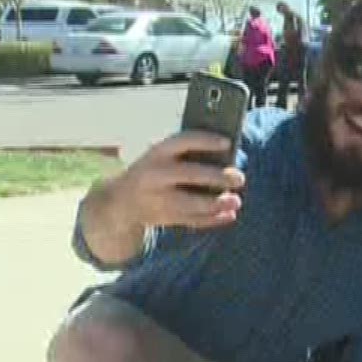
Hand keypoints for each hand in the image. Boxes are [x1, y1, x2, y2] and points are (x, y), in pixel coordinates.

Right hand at [113, 131, 246, 230]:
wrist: (121, 200)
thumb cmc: (156, 170)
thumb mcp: (163, 157)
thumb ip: (189, 154)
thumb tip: (228, 157)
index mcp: (157, 152)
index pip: (183, 141)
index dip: (206, 141)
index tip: (228, 142)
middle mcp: (155, 174)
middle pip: (190, 174)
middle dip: (216, 176)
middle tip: (240, 178)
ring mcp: (157, 199)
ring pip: (190, 203)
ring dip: (216, 203)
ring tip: (236, 201)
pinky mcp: (163, 218)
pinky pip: (190, 221)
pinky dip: (211, 220)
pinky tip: (229, 215)